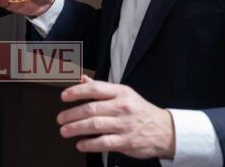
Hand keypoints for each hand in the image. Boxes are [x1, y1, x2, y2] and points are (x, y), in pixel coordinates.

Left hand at [57, 75, 174, 159]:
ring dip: (76, 128)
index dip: (76, 92)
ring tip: (65, 131)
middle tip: (60, 118)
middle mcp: (122, 107)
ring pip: (95, 125)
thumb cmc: (140, 111)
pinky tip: (81, 144)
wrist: (164, 130)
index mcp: (121, 92)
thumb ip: (102, 88)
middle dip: (72, 114)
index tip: (64, 96)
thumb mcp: (124, 94)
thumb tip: (82, 79)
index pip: (95, 89)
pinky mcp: (126, 141)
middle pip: (91, 109)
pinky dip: (89, 144)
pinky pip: (103, 142)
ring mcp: (124, 125)